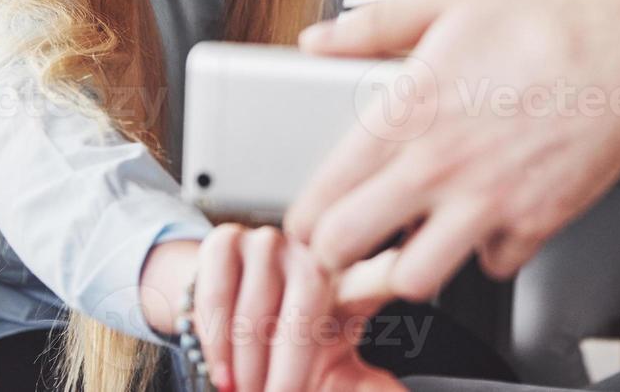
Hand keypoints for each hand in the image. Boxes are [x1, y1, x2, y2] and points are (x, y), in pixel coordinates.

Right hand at [190, 225, 403, 391]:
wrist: (227, 318)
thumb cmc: (287, 341)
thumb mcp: (329, 366)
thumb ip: (363, 384)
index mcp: (350, 280)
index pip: (378, 273)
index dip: (387, 274)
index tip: (402, 283)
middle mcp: (313, 251)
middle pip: (308, 297)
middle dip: (290, 361)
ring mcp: (269, 242)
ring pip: (258, 302)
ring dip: (248, 363)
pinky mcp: (225, 242)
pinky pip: (218, 295)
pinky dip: (217, 343)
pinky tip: (223, 374)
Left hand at [286, 0, 619, 300]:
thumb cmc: (545, 20)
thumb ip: (373, 24)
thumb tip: (317, 38)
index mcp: (407, 114)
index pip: (322, 195)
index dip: (305, 217)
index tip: (310, 218)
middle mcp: (438, 167)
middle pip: (347, 249)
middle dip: (336, 253)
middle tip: (347, 241)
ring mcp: (486, 203)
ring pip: (413, 279)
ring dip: (407, 266)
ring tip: (411, 240)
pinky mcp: (534, 224)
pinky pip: (491, 265)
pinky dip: (486, 250)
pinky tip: (486, 216)